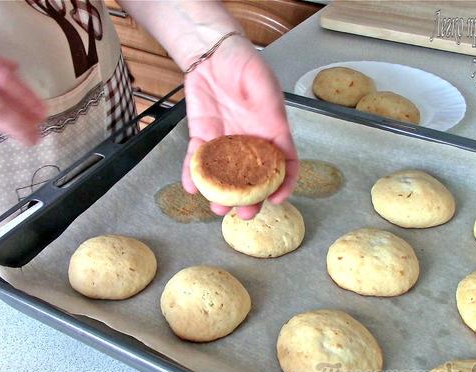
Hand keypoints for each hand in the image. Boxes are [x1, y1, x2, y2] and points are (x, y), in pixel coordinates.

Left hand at [182, 35, 297, 218]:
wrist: (213, 53)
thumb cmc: (245, 64)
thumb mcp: (265, 86)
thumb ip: (271, 113)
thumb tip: (279, 138)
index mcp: (271, 132)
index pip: (284, 164)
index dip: (284, 184)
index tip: (278, 199)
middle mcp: (249, 142)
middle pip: (252, 178)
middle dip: (250, 199)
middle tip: (244, 214)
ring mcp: (225, 142)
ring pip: (224, 176)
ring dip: (221, 194)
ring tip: (216, 207)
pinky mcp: (201, 137)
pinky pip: (196, 160)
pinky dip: (192, 175)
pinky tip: (191, 188)